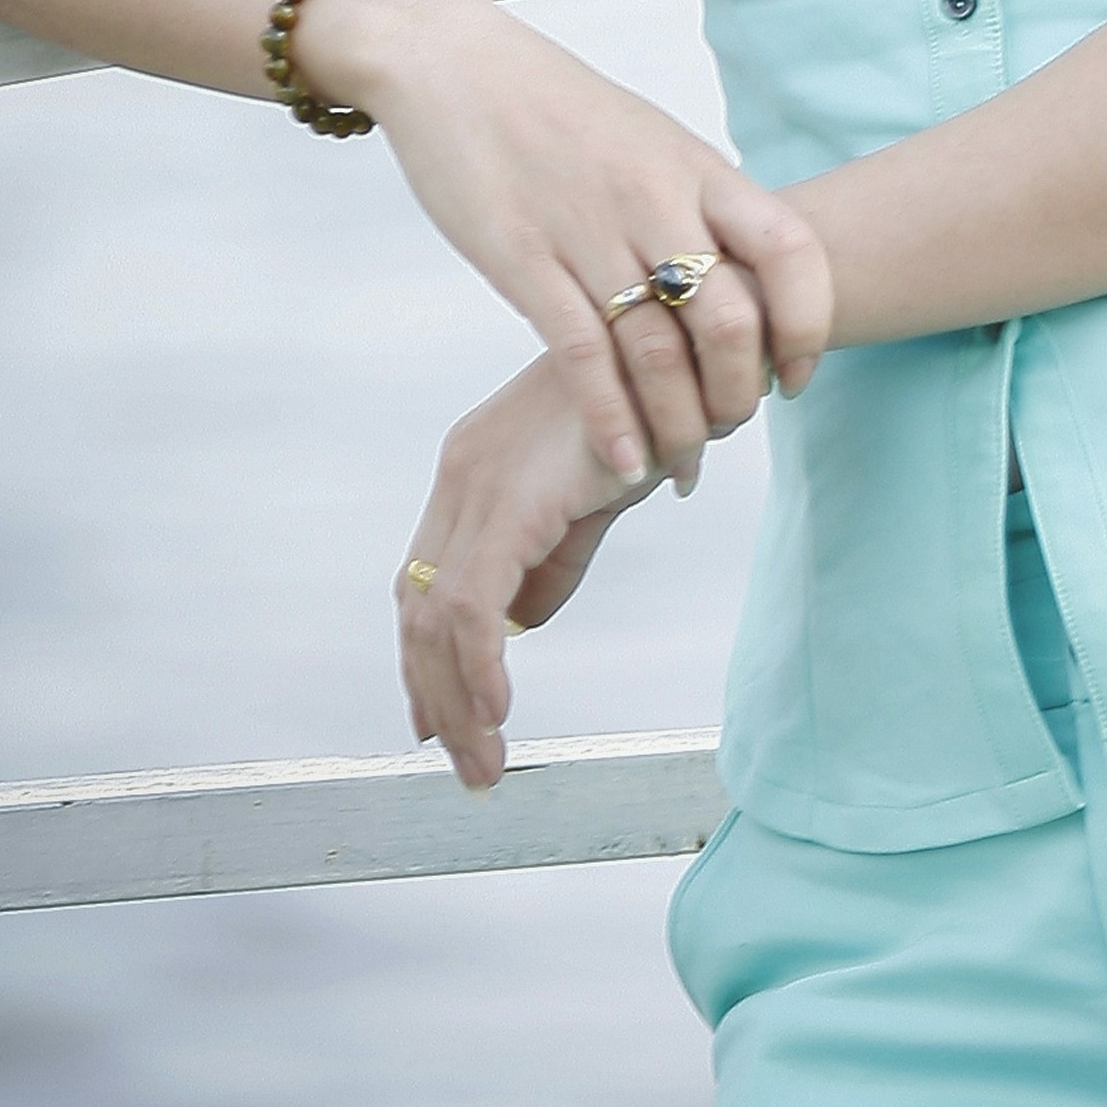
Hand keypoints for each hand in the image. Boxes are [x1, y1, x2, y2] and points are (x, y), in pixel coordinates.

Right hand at [298, 0, 831, 487]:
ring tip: (676, 467)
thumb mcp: (649, 138)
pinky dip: (610, 419)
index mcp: (696, 167)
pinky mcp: (523, 258)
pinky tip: (622, 460)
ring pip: (657, 351)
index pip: (791, 250)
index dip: (808, 324)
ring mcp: (589, 230)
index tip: (795, 378)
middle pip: (729, 318)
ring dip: (676, 425)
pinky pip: (581, 355)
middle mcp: (654, 199)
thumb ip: (696, 199)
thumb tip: (742, 265)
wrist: (451, 63)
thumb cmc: (554, 107)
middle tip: (727, 433)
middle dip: (738, 394)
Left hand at [397, 351, 647, 789]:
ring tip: (485, 761)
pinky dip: (476, 666)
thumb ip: (556, 558)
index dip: (426, 660)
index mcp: (475, 472)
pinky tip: (495, 710)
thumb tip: (523, 625)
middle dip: (436, 696)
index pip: (426, 582)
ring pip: (436, 617)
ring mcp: (477, 484)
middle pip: (418, 606)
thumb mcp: (596, 495)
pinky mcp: (508, 501)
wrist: (687, 341)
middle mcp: (461, 475)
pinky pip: (473, 604)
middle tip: (469, 764)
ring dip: (458, 701)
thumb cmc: (656, 406)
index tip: (440, 723)